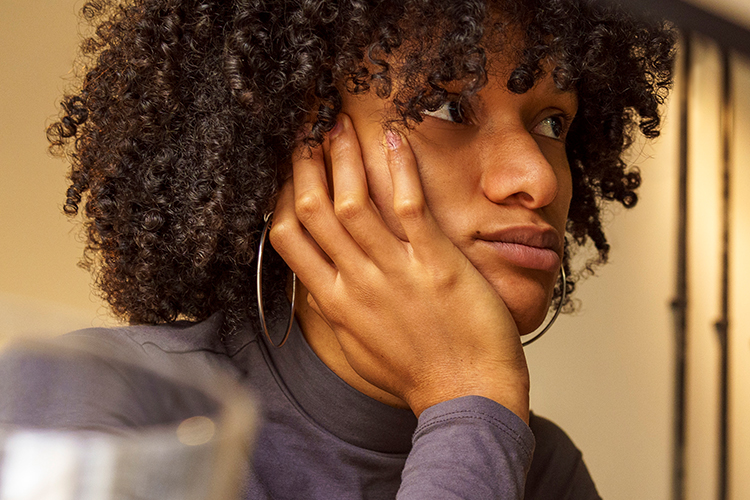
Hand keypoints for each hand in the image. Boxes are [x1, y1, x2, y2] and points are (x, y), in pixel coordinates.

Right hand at [268, 114, 529, 421]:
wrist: (467, 396)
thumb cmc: (421, 375)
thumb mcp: (361, 347)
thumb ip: (336, 313)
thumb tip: (317, 289)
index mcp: (334, 302)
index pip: (288, 237)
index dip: (282, 194)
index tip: (287, 168)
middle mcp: (356, 283)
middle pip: (314, 209)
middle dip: (307, 163)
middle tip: (309, 131)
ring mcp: (394, 271)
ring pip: (353, 202)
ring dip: (345, 156)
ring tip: (340, 124)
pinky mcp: (435, 263)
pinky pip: (409, 206)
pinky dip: (399, 168)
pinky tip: (394, 138)